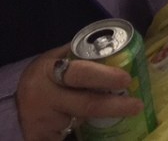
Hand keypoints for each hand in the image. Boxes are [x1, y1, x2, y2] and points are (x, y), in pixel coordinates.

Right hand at [16, 47, 142, 140]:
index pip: (80, 73)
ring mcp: (42, 120)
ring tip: (119, 112)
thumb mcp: (58, 58)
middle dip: (114, 106)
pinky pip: (66, 137)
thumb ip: (83, 54)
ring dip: (102, 118)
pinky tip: (95, 129)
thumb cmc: (46, 74)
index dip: (105, 77)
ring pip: (79, 122)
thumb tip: (121, 50)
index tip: (126, 79)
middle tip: (136, 105)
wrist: (15, 99)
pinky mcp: (39, 137)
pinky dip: (84, 134)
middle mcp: (44, 96)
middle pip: (85, 104)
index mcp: (50, 70)